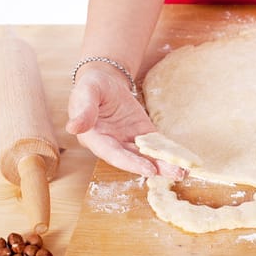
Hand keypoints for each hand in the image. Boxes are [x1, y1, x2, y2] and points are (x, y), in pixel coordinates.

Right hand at [66, 64, 184, 179]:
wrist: (105, 80)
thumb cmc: (92, 86)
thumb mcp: (86, 92)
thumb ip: (83, 109)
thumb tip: (73, 127)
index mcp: (95, 139)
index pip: (114, 155)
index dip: (130, 163)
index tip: (148, 170)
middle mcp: (113, 145)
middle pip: (134, 160)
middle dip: (155, 168)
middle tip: (175, 175)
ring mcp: (129, 141)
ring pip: (147, 156)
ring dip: (164, 164)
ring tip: (182, 172)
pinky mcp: (142, 134)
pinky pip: (155, 146)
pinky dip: (168, 153)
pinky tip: (182, 160)